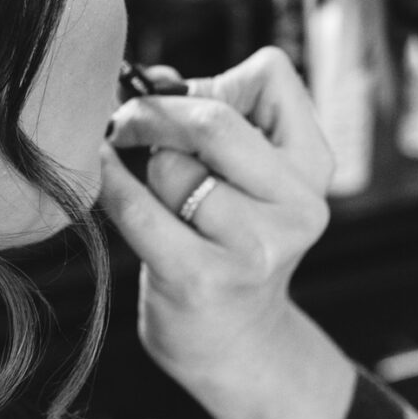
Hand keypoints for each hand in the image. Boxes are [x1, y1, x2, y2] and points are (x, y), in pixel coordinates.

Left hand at [99, 46, 335, 392]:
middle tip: (128, 121)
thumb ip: (210, 115)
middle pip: (213, 120)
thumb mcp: (247, 176)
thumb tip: (149, 80)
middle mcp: (296, 206)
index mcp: (314, 166)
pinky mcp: (200, 279)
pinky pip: (136, 208)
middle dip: (156, 112)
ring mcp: (252, 247)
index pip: (271, 75)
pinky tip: (103, 172)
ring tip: (159, 195)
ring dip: (145, 167)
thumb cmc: (228, 238)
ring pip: (171, 166)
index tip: (191, 105)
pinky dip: (110, 183)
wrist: (235, 343)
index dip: (218, 79)